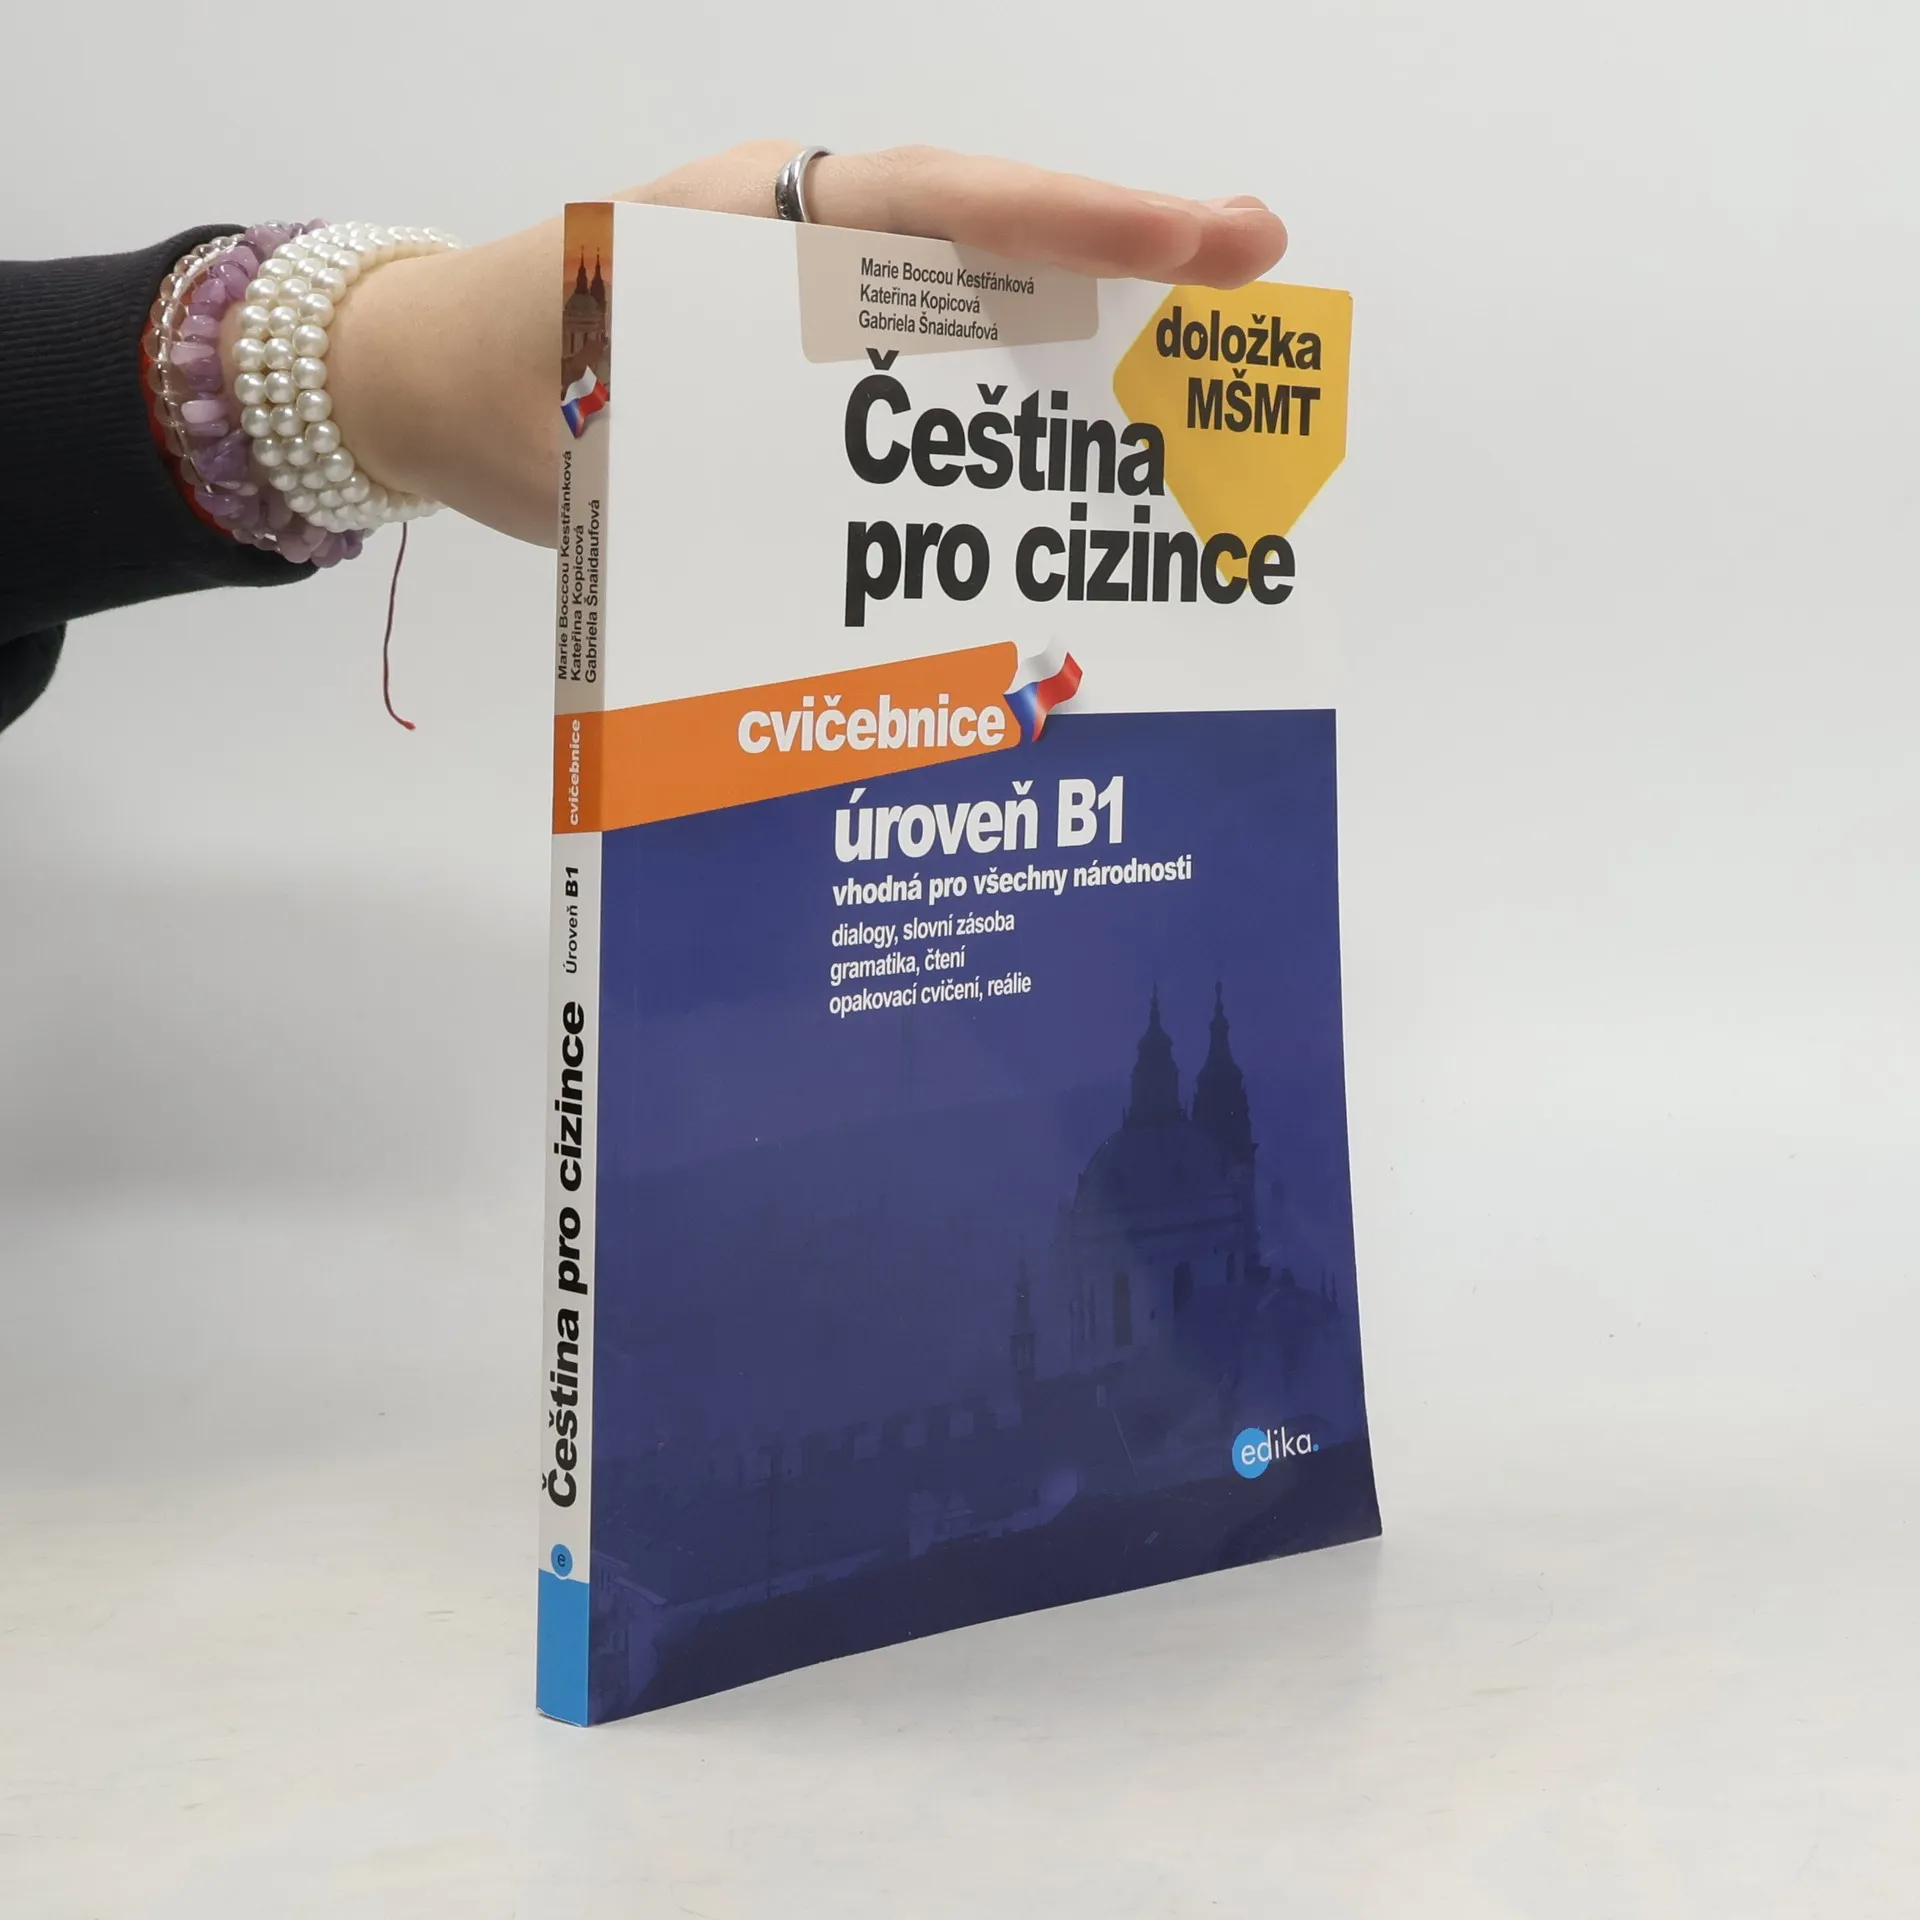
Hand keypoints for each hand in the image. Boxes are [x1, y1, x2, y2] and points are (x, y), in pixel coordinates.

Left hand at [307, 144, 1289, 546]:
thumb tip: (832, 554)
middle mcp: (802, 244)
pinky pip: (924, 373)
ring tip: (1203, 378)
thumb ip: (691, 449)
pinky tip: (1072, 453)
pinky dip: (1001, 405)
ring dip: (1081, 339)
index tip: (1193, 244)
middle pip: (985, 239)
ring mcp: (814, 301)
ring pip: (971, 306)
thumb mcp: (575, 413)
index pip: (931, 207)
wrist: (422, 378)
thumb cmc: (491, 382)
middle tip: (1261, 273)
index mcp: (749, 220)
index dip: (1066, 229)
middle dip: (1120, 260)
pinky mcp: (810, 364)